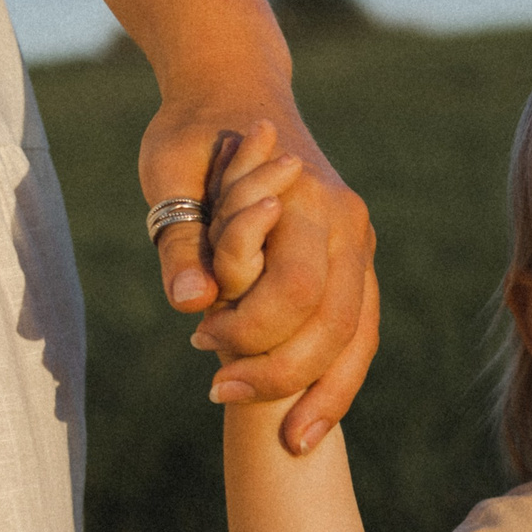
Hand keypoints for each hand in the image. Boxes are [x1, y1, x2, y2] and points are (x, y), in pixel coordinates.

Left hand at [141, 100, 380, 453]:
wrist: (235, 89)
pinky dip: (337, 379)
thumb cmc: (192, 131)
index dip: (249, 330)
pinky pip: (358, 335)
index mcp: (311, 200)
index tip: (197, 343)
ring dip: (326, 393)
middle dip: (285, 374)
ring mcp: (361, 247)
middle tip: (221, 395)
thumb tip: (192, 307)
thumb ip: (181, 240)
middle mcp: (351, 226)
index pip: (294, 291)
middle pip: (337, 326)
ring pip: (359, 338)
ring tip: (293, 443)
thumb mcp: (169, 174)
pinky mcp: (356, 267)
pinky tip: (310, 418)